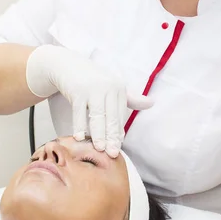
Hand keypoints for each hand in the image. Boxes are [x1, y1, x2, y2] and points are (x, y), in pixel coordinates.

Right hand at [26, 45, 152, 156]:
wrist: (68, 65)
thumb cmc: (92, 80)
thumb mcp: (112, 87)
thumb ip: (130, 99)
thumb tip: (152, 103)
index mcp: (119, 89)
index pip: (120, 115)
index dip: (119, 132)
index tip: (118, 147)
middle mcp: (108, 87)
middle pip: (111, 117)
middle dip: (112, 137)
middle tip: (112, 154)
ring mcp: (92, 89)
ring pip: (97, 116)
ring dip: (98, 134)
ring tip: (100, 149)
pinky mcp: (77, 90)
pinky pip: (79, 112)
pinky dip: (79, 125)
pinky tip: (79, 137)